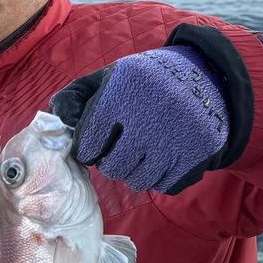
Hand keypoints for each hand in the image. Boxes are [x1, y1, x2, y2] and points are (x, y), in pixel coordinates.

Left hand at [49, 47, 228, 192]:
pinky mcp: (196, 155)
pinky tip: (164, 156)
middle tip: (122, 147)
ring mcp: (174, 139)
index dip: (88, 147)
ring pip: (137, 181)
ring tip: (142, 151)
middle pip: (112, 168)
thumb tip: (54, 124)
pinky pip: (164, 185)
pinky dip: (160, 176)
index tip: (97, 142)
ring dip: (135, 171)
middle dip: (112, 161)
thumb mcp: (110, 77)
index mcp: (122, 93)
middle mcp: (148, 117)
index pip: (88, 143)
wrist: (208, 76)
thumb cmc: (146, 82)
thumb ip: (74, 97)